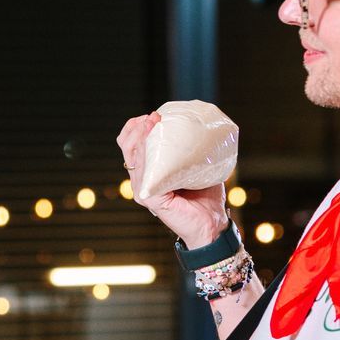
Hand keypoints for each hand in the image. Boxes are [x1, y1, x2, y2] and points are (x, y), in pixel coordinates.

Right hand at [117, 112, 230, 248]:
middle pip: (127, 148)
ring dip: (140, 137)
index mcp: (148, 174)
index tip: (152, 116)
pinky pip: (146, 172)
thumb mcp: (195, 168)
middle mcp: (141, 181)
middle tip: (153, 116)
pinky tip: (154, 143)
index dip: (135, 128)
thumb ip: (190, 152)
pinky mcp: (150, 198)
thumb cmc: (206, 197)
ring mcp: (143, 190)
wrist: (212, 223)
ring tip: (153, 122)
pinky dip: (147, 155)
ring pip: (133, 157)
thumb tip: (197, 126)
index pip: (131, 147)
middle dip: (136, 128)